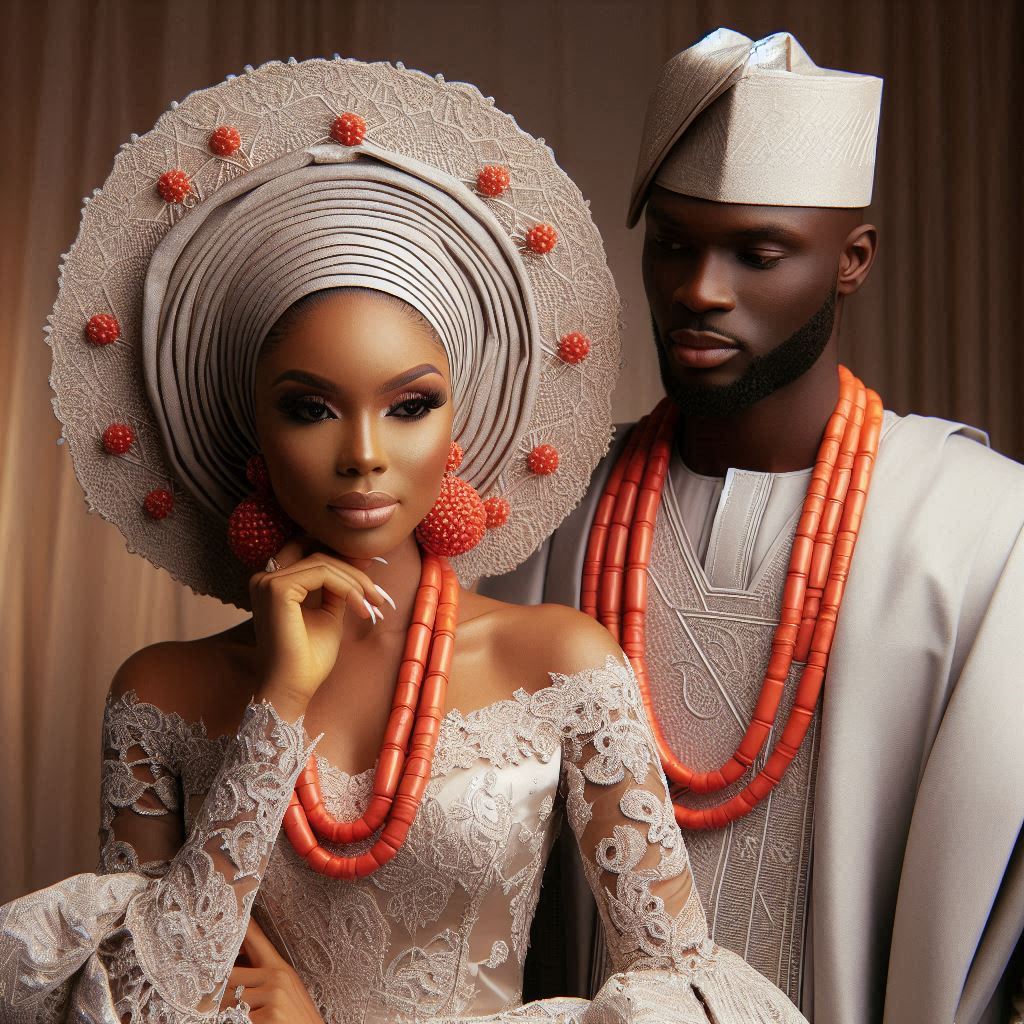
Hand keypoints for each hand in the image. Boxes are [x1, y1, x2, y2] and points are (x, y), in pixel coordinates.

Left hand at [224, 916, 323, 1022]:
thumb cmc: (296, 1017)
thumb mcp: (285, 990)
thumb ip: (262, 978)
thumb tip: (230, 974)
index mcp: (279, 968)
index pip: (255, 938)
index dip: (239, 925)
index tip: (226, 912)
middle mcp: (276, 977)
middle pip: (230, 976)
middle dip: (219, 992)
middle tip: (209, 996)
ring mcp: (274, 996)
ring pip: (228, 1000)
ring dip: (224, 1012)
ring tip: (239, 1013)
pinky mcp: (270, 1015)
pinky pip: (237, 1018)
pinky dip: (235, 1022)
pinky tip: (255, 1020)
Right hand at [250, 536, 388, 718]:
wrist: (294, 688)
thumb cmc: (309, 658)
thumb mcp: (328, 614)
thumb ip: (335, 589)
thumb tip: (354, 567)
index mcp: (272, 584)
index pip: (307, 553)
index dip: (339, 555)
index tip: (368, 566)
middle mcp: (264, 579)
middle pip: (317, 555)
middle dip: (352, 568)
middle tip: (376, 588)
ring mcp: (268, 583)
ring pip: (322, 563)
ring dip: (354, 581)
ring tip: (372, 603)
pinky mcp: (277, 590)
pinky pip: (322, 575)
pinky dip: (347, 588)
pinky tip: (360, 607)